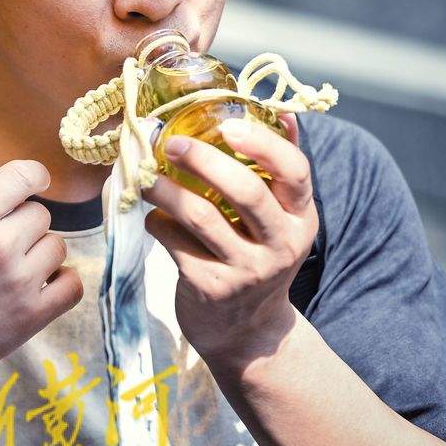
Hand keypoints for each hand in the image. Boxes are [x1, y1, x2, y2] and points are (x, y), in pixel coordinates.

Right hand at [0, 148, 83, 378]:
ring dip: (40, 254)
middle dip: (24, 225)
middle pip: (41, 214)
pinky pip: (72, 284)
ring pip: (57, 246)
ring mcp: (18, 281)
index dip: (33, 176)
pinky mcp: (32, 315)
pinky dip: (61, 283)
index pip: (24, 176)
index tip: (34, 184)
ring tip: (12, 268)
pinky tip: (39, 285)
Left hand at [142, 114, 316, 375]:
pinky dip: (157, 222)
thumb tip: (282, 113)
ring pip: (200, 215)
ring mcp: (246, 270)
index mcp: (300, 217)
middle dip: (203, 159)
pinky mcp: (210, 287)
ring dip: (166, 188)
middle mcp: (280, 244)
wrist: (246, 332)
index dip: (262, 142)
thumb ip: (277, 171)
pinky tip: (153, 217)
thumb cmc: (256, 255)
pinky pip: (174, 242)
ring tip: (145, 175)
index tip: (226, 122)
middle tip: (171, 142)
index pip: (294, 171)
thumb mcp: (278, 220)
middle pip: (245, 191)